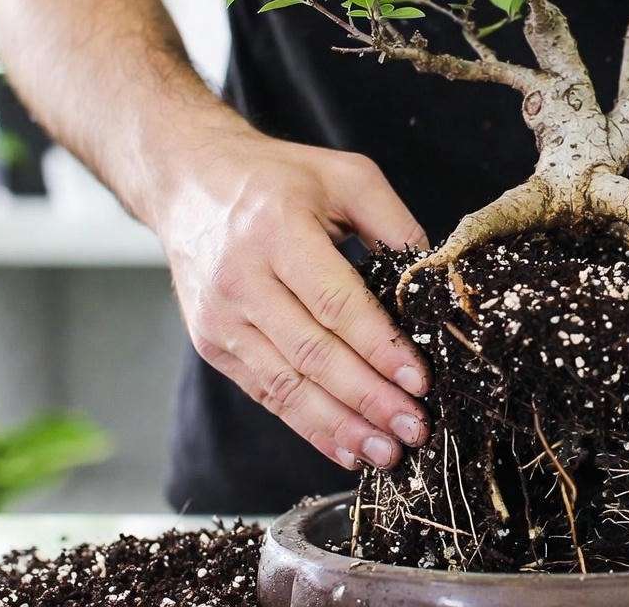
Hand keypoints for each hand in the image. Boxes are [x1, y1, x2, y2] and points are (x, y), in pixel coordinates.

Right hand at [151, 130, 429, 470]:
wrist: (189, 181)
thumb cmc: (278, 178)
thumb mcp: (345, 176)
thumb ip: (395, 223)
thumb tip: (438, 282)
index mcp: (276, 231)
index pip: (335, 303)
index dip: (379, 347)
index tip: (420, 380)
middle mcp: (241, 278)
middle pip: (313, 353)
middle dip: (368, 398)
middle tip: (414, 427)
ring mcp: (220, 317)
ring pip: (287, 385)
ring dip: (341, 426)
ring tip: (387, 451)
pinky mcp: (212, 343)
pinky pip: (266, 394)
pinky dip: (308, 426)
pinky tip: (347, 446)